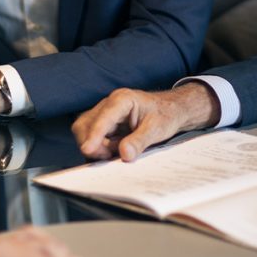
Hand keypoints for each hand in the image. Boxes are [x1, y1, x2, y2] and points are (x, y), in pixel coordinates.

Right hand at [72, 83, 220, 160]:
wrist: (171, 110)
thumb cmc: (165, 115)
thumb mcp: (156, 129)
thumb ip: (140, 141)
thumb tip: (124, 155)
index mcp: (122, 100)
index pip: (102, 118)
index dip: (94, 135)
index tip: (87, 150)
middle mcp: (109, 104)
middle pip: (85, 124)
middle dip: (93, 144)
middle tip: (111, 156)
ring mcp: (105, 113)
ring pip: (86, 131)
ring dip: (97, 147)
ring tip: (118, 151)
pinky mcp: (105, 123)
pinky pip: (94, 137)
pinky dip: (101, 147)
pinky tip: (116, 149)